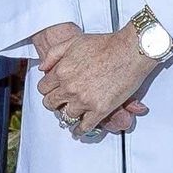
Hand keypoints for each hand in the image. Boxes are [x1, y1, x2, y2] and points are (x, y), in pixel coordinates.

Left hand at [38, 26, 153, 137]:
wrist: (129, 51)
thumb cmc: (106, 44)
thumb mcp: (73, 42)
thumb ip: (54, 54)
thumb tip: (43, 67)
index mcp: (62, 71)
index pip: (43, 88)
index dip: (47, 90)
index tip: (52, 91)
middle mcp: (70, 87)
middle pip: (51, 104)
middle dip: (54, 103)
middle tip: (59, 103)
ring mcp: (84, 100)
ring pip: (66, 116)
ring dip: (68, 115)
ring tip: (71, 114)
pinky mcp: (100, 110)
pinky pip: (84, 126)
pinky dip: (80, 130)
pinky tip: (79, 130)